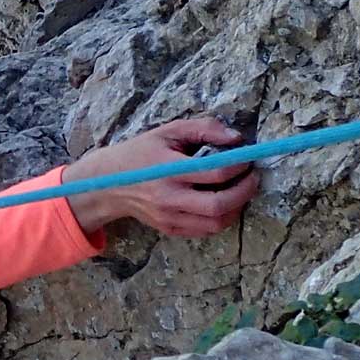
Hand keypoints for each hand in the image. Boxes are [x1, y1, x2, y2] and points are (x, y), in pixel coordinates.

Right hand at [61, 118, 259, 236]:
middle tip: (252, 177)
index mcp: (168, 169)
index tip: (247, 157)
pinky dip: (222, 218)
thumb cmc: (139, 153)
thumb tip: (236, 137)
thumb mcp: (167, 131)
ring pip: (216, 223)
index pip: (214, 171)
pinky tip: (223, 203)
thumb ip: (203, 128)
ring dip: (237, 207)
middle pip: (219, 204)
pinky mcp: (170, 229)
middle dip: (245, 191)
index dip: (239, 165)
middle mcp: (169, 197)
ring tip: (240, 190)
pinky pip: (206, 231)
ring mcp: (169, 217)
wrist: (107, 184)